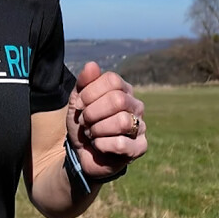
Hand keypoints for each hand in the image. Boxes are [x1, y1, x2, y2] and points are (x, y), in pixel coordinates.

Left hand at [66, 62, 147, 178]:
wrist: (81, 153)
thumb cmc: (83, 124)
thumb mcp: (77, 102)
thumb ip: (83, 83)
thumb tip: (92, 65)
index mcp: (123, 90)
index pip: (112, 80)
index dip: (90, 92)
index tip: (79, 105)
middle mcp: (136, 105)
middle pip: (118, 100)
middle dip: (93, 113)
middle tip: (85, 122)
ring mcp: (141, 126)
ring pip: (122, 121)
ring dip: (97, 129)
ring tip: (92, 133)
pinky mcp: (140, 147)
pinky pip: (121, 143)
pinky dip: (102, 144)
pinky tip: (99, 145)